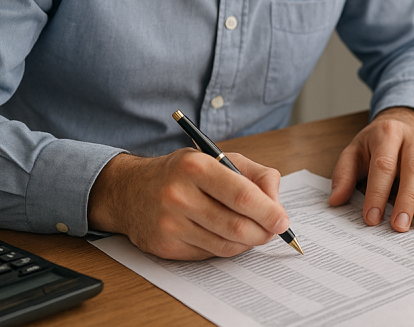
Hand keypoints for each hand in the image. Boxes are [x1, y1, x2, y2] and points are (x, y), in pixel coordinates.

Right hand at [88, 150, 288, 259]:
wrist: (131, 190)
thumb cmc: (183, 172)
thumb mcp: (219, 159)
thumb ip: (255, 175)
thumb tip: (277, 204)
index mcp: (196, 166)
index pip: (242, 195)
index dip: (268, 212)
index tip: (283, 221)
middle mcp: (179, 195)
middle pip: (236, 226)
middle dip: (263, 232)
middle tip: (273, 231)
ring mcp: (169, 224)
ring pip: (225, 246)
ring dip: (247, 243)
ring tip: (253, 232)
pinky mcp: (164, 247)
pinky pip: (208, 255)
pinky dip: (225, 249)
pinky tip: (224, 236)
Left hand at [329, 107, 413, 231]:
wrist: (405, 121)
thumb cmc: (379, 143)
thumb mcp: (355, 151)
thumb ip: (344, 174)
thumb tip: (336, 199)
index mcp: (388, 134)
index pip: (384, 165)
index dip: (378, 193)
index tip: (372, 218)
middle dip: (408, 199)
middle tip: (400, 226)